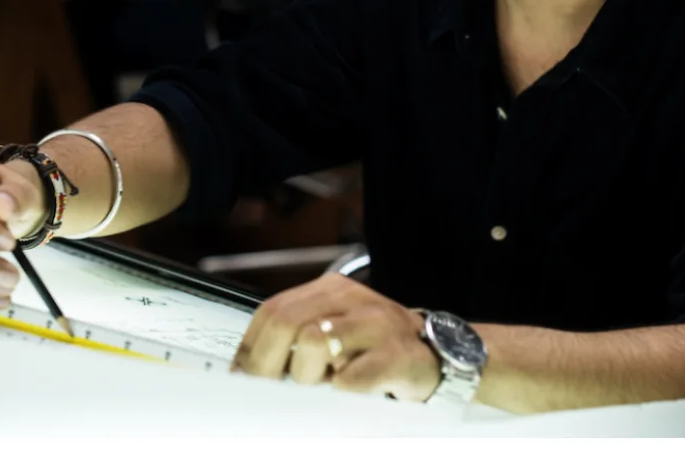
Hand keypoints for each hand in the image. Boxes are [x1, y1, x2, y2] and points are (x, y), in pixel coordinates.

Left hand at [232, 271, 443, 400]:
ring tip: (315, 388)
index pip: (273, 310)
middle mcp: (352, 299)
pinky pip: (355, 376)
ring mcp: (377, 324)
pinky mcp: (399, 356)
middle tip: (267, 390)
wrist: (444, 355)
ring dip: (305, 375)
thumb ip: (299, 339)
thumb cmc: (381, 348)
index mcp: (330, 290)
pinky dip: (340, 389)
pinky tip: (344, 393)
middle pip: (287, 323)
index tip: (240, 374)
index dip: (251, 346)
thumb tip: (249, 369)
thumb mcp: (338, 330)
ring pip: (316, 342)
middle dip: (267, 363)